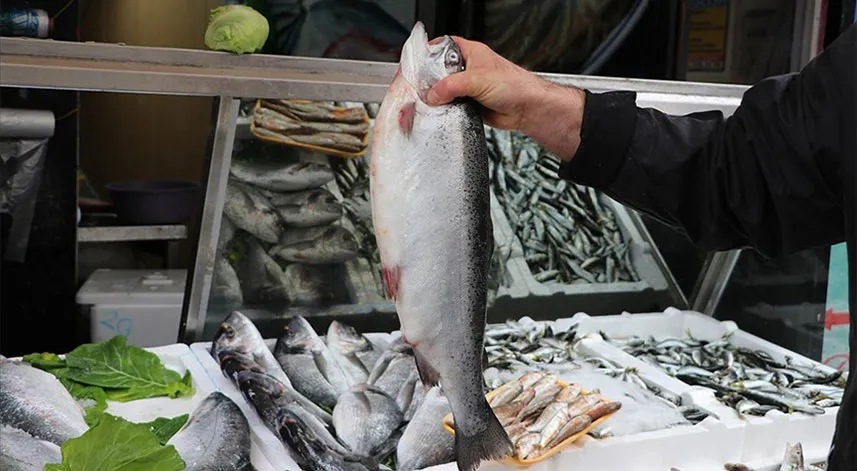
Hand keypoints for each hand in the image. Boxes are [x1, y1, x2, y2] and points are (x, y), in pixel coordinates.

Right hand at [426, 37, 585, 159]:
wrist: (527, 109)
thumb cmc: (514, 86)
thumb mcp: (477, 80)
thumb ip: (451, 86)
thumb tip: (432, 94)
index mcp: (471, 52)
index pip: (443, 46)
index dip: (430, 53)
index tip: (418, 64)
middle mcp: (468, 69)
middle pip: (440, 72)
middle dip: (431, 81)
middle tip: (423, 88)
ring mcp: (468, 87)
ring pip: (445, 91)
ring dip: (439, 98)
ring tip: (432, 102)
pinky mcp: (469, 104)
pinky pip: (451, 106)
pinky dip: (446, 110)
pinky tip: (443, 112)